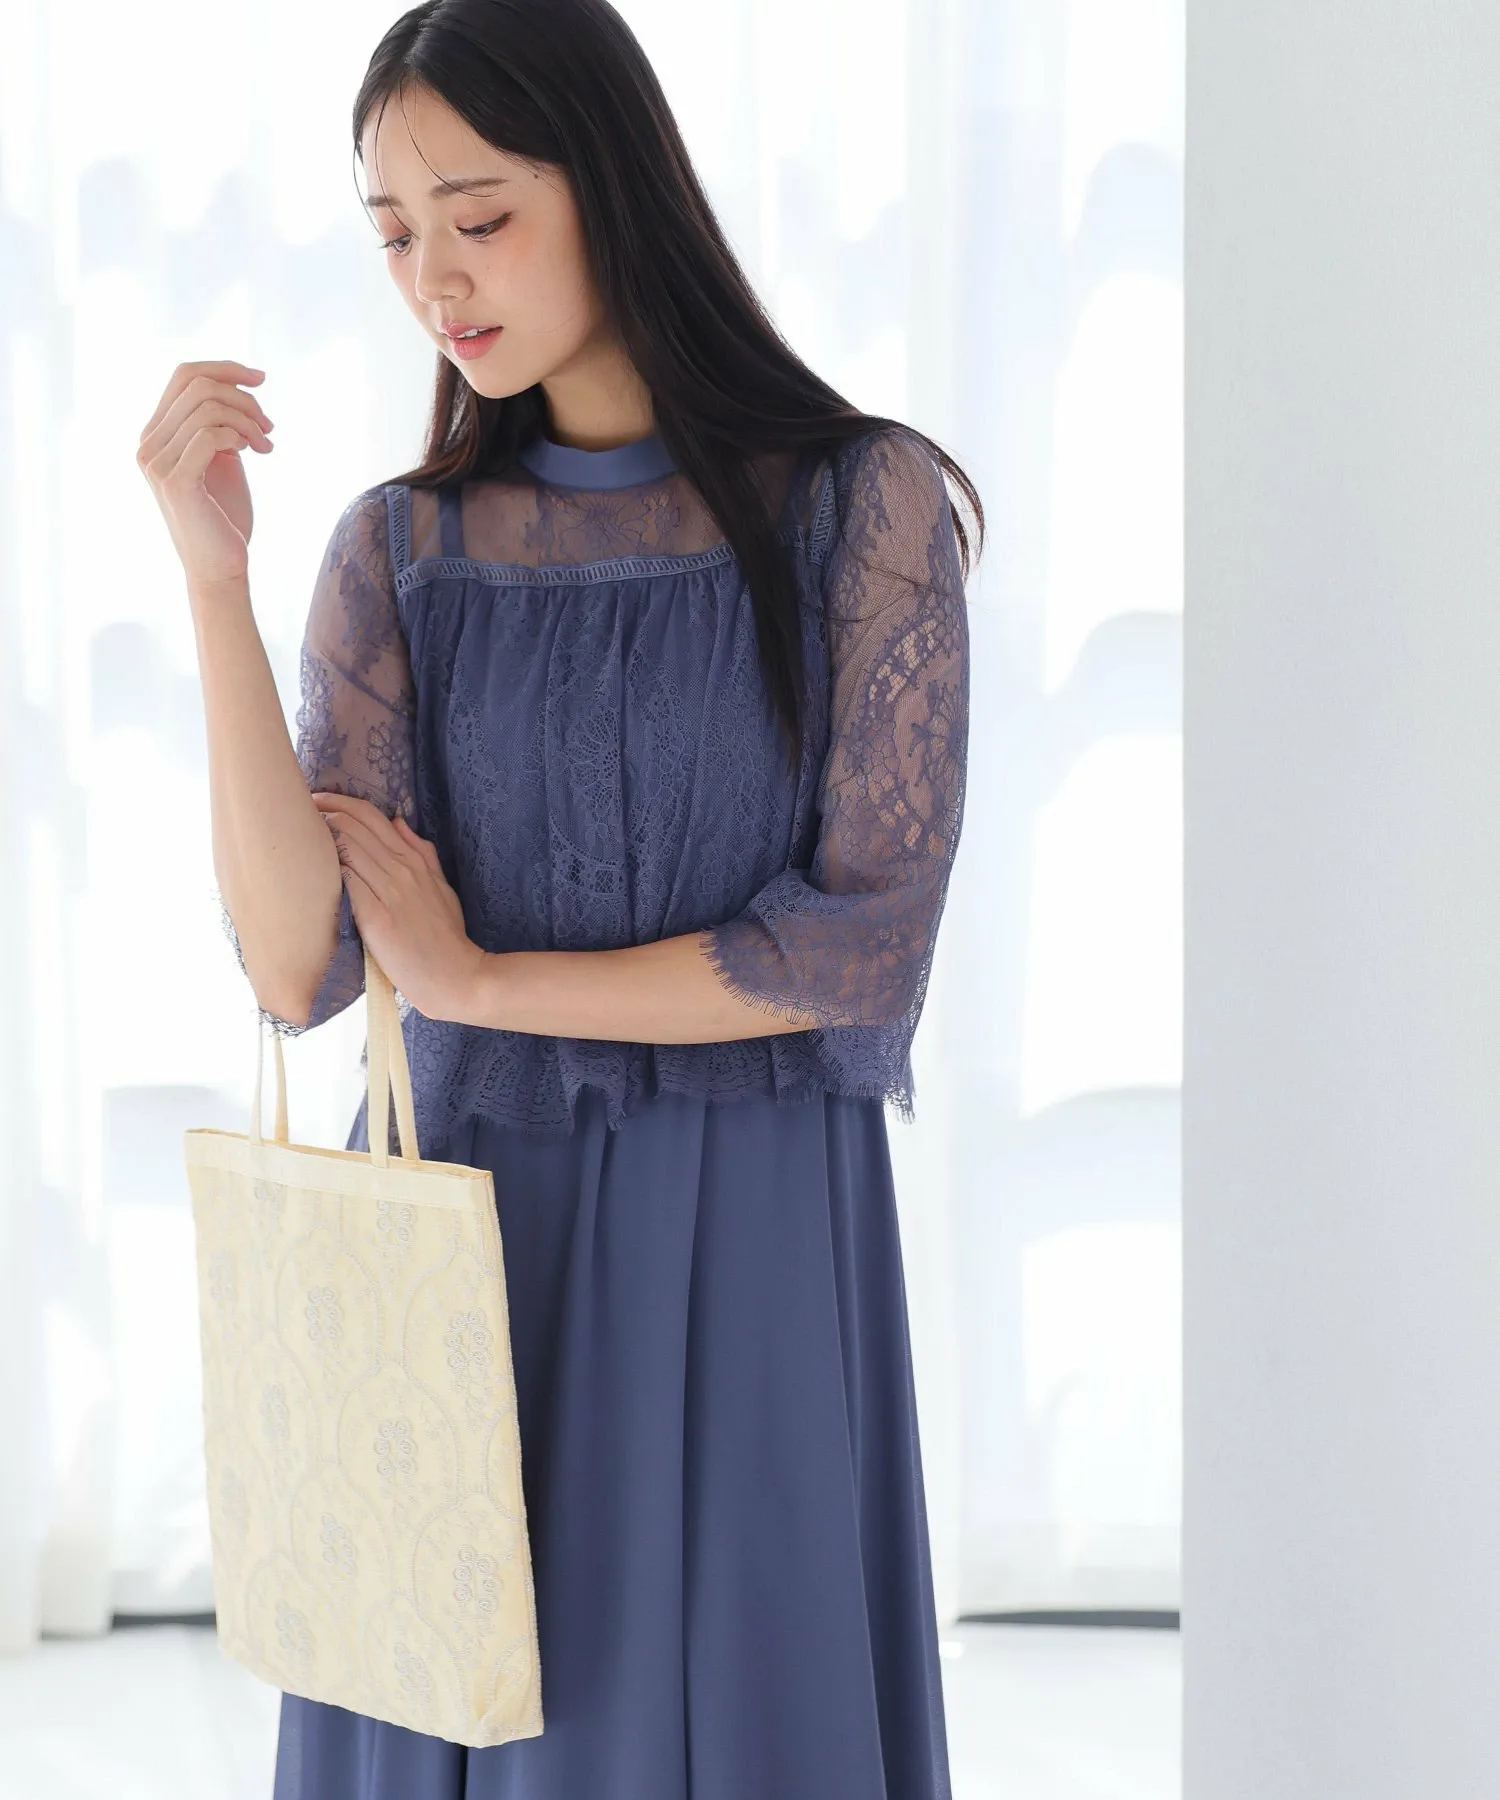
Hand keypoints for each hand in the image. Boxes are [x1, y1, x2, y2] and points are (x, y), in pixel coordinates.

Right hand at [136, 360, 274, 589]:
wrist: (221, 567)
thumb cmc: (225, 517)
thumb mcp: (222, 460)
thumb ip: (218, 426)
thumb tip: (234, 389)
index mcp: (156, 434)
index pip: (183, 375)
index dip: (225, 368)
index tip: (261, 379)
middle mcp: (148, 443)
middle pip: (197, 384)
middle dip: (243, 398)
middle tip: (269, 427)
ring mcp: (157, 462)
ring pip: (207, 407)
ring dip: (247, 420)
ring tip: (266, 445)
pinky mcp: (176, 480)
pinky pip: (209, 434)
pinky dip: (238, 436)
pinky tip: (254, 453)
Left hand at [312, 793, 485, 1021]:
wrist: (455, 976)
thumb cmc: (447, 937)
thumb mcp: (442, 888)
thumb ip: (423, 854)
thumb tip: (399, 822)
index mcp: (415, 860)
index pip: (372, 816)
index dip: (340, 803)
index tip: (318, 803)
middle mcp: (402, 868)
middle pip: (354, 824)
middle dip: (322, 811)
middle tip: (298, 811)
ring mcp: (389, 891)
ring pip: (347, 845)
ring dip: (319, 835)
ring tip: (296, 835)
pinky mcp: (376, 917)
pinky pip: (346, 880)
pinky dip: (327, 868)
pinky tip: (309, 869)